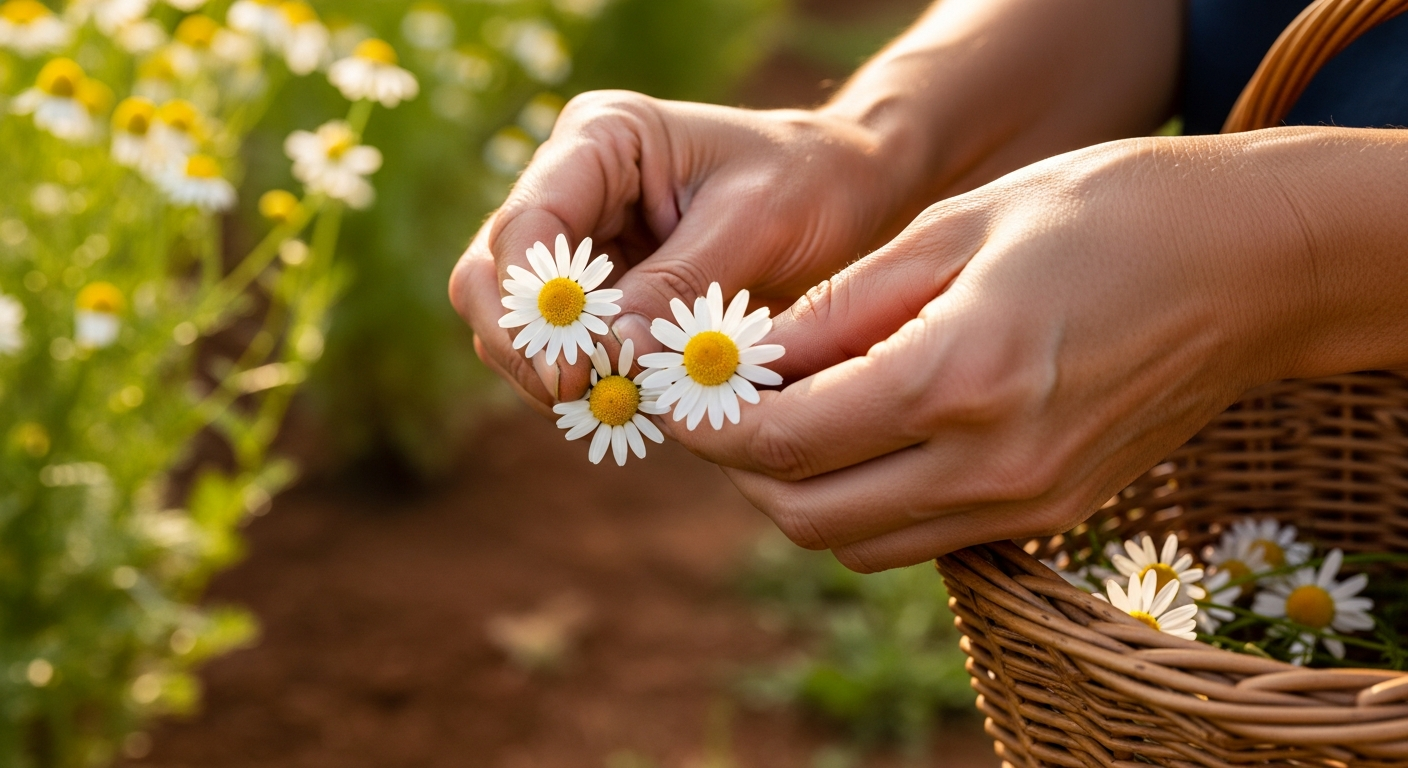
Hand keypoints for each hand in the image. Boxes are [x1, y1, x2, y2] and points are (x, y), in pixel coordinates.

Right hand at [449, 90, 911, 412]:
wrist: (849, 193)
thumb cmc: (813, 182)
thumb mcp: (758, 221)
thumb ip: (683, 283)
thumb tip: (616, 352)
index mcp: (602, 137)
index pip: (527, 223)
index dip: (535, 303)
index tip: (576, 369)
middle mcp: (572, 185)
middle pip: (491, 275)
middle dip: (524, 343)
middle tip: (579, 396)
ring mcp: (579, 241)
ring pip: (511, 320)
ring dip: (547, 370)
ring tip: (615, 403)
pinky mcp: (598, 293)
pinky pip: (558, 347)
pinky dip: (581, 380)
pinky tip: (630, 400)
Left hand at [672, 129, 1352, 571]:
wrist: (1248, 265)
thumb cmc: (1104, 214)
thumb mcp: (953, 229)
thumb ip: (840, 309)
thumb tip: (752, 360)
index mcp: (957, 377)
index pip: (785, 442)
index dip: (711, 424)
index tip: (681, 392)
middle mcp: (990, 464)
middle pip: (806, 516)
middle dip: (743, 469)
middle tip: (725, 408)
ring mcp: (1025, 502)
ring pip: (858, 543)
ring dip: (801, 495)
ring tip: (790, 419)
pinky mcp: (1049, 516)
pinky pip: (920, 538)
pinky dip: (867, 505)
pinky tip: (867, 437)